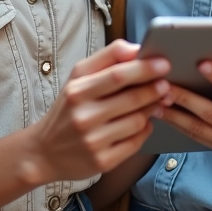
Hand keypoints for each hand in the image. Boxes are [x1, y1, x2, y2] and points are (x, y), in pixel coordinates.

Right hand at [26, 40, 170, 183]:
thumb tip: (136, 48)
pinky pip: (135, 143)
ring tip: (154, 103)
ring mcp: (93, 142)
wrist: (45, 152)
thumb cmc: (68, 109)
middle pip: (131, 98)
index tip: (163, 63)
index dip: (144, 68)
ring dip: (151, 109)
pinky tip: (142, 123)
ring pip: (137, 121)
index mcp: (77, 92)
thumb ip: (107, 58)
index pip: (117, 75)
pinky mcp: (103, 162)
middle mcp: (84, 117)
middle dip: (154, 89)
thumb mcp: (77, 78)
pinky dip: (144, 130)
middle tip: (166, 84)